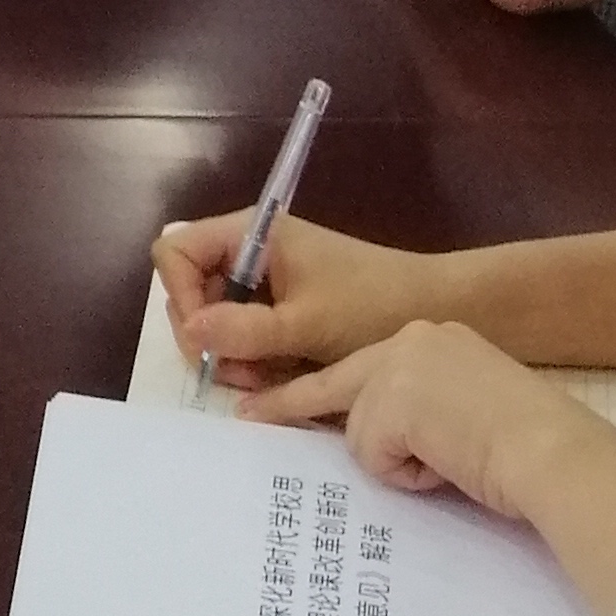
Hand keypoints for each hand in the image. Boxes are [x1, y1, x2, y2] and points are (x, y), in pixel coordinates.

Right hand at [150, 206, 438, 391]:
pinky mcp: (284, 311)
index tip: (207, 337)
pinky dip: (255, 361)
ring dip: (232, 357)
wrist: (440, 311)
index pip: (175, 253)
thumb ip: (243, 330)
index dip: (181, 295)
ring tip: (266, 379)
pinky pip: (246, 336)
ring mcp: (267, 284)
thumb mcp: (305, 324)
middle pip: (191, 292)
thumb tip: (189, 332)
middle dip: (207, 337)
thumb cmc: (373, 306)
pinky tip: (280, 378)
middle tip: (238, 372)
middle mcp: (250, 255)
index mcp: (250, 236)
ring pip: (217, 322)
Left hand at [239, 317, 606, 530]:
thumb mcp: (467, 413)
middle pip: (336, 383)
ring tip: (453, 460)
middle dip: (288, 403)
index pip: (366, 367)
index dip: (325, 391)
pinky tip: (447, 463)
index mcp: (435, 340)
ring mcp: (396, 365)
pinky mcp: (388, 399)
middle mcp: (411, 341)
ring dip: (400, 462)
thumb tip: (377, 440)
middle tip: (247, 416)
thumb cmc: (529, 444)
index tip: (284, 398)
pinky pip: (372, 455)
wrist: (554, 449)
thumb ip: (423, 412)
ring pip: (361, 432)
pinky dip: (406, 473)